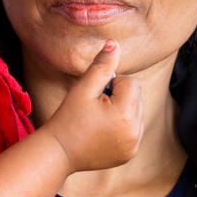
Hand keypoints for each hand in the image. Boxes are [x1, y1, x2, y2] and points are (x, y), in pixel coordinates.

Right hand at [41, 40, 142, 172]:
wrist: (58, 153)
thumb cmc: (68, 118)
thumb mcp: (83, 88)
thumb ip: (102, 65)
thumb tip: (115, 43)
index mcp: (125, 114)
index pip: (131, 82)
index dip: (112, 84)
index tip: (95, 97)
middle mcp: (134, 132)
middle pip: (137, 97)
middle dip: (119, 97)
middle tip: (95, 108)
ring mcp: (133, 145)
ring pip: (137, 113)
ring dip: (122, 110)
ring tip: (98, 120)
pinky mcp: (130, 154)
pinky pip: (134, 130)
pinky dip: (122, 126)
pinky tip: (103, 131)